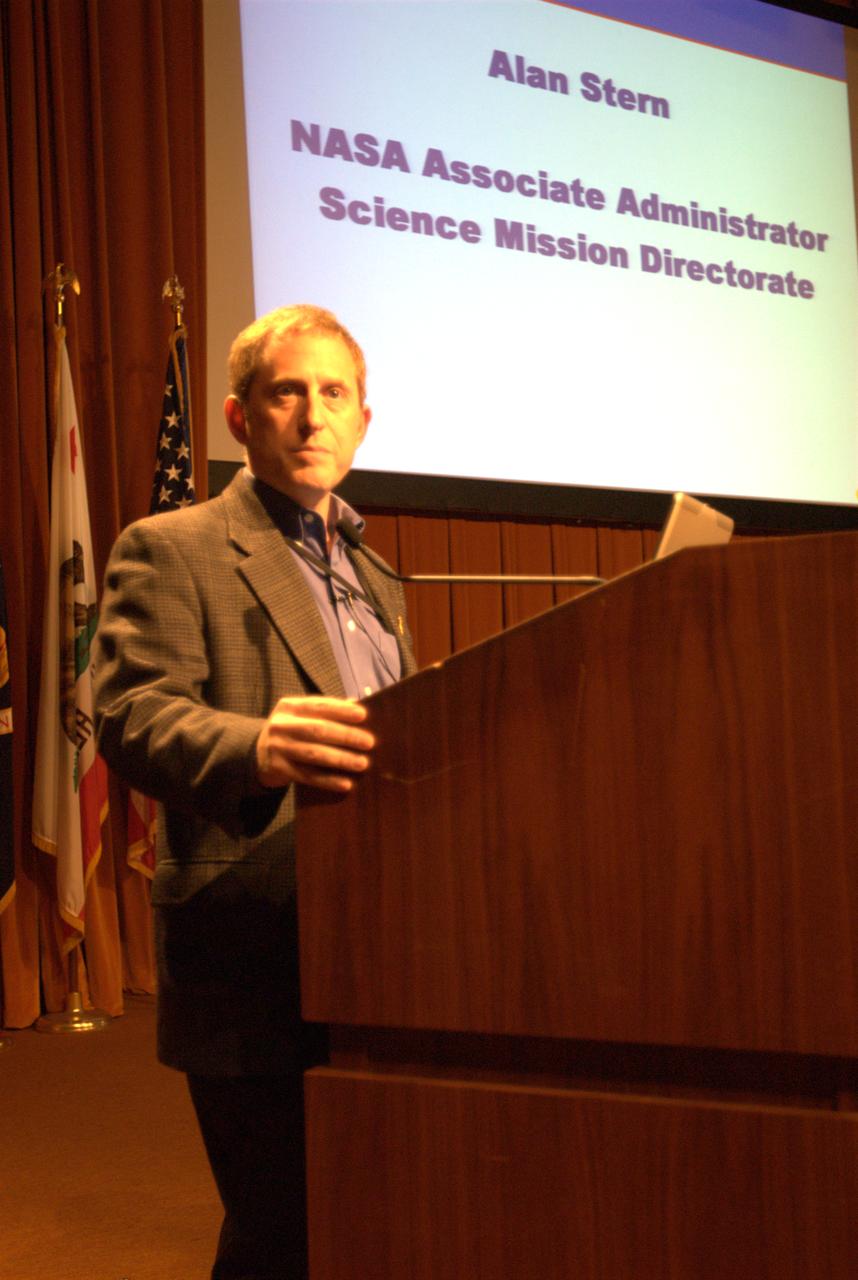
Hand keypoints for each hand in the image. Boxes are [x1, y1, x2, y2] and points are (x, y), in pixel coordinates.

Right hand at [255, 696, 374, 792]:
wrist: (258, 754)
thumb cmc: (291, 731)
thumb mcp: (301, 716)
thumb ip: (325, 710)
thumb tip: (356, 704)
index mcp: (289, 707)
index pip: (318, 705)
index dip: (341, 710)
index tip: (363, 715)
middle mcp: (281, 725)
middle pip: (317, 729)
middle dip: (345, 736)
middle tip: (369, 742)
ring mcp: (278, 748)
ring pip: (314, 754)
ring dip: (340, 759)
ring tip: (362, 763)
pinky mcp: (279, 769)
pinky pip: (308, 776)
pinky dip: (328, 781)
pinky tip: (346, 783)